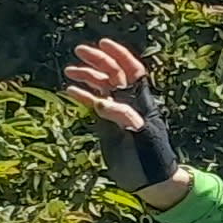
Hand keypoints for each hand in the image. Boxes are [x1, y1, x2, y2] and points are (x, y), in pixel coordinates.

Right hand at [61, 39, 185, 199]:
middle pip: (115, 74)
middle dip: (99, 60)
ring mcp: (119, 112)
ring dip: (88, 76)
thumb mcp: (140, 138)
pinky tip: (70, 90)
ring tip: (70, 70)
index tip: (104, 42)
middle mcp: (130, 103)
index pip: (132, 71)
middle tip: (79, 50)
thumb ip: (123, 119)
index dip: (120, 55)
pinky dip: (84, 95)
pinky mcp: (109, 124)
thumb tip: (103, 103)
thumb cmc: (152, 159)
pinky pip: (95, 104)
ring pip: (103, 87)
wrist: (152, 180)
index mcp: (142, 101)